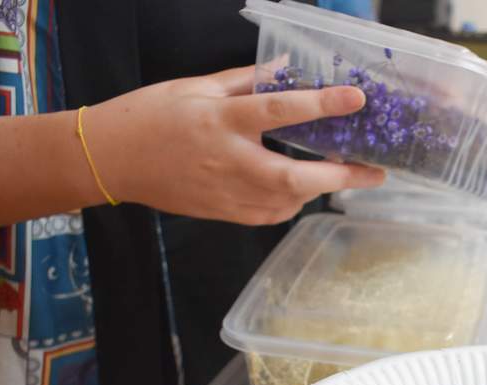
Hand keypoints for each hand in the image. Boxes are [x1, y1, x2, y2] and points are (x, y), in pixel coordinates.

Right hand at [85, 66, 384, 224]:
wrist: (112, 161)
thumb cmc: (151, 117)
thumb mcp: (196, 87)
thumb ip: (246, 80)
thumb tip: (287, 69)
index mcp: (221, 121)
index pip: (280, 111)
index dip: (321, 104)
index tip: (355, 100)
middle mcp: (228, 162)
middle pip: (295, 178)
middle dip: (341, 176)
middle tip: (375, 171)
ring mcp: (226, 194)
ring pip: (288, 201)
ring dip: (319, 188)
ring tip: (343, 173)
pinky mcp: (225, 214)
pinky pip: (272, 214)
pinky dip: (292, 201)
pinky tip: (301, 188)